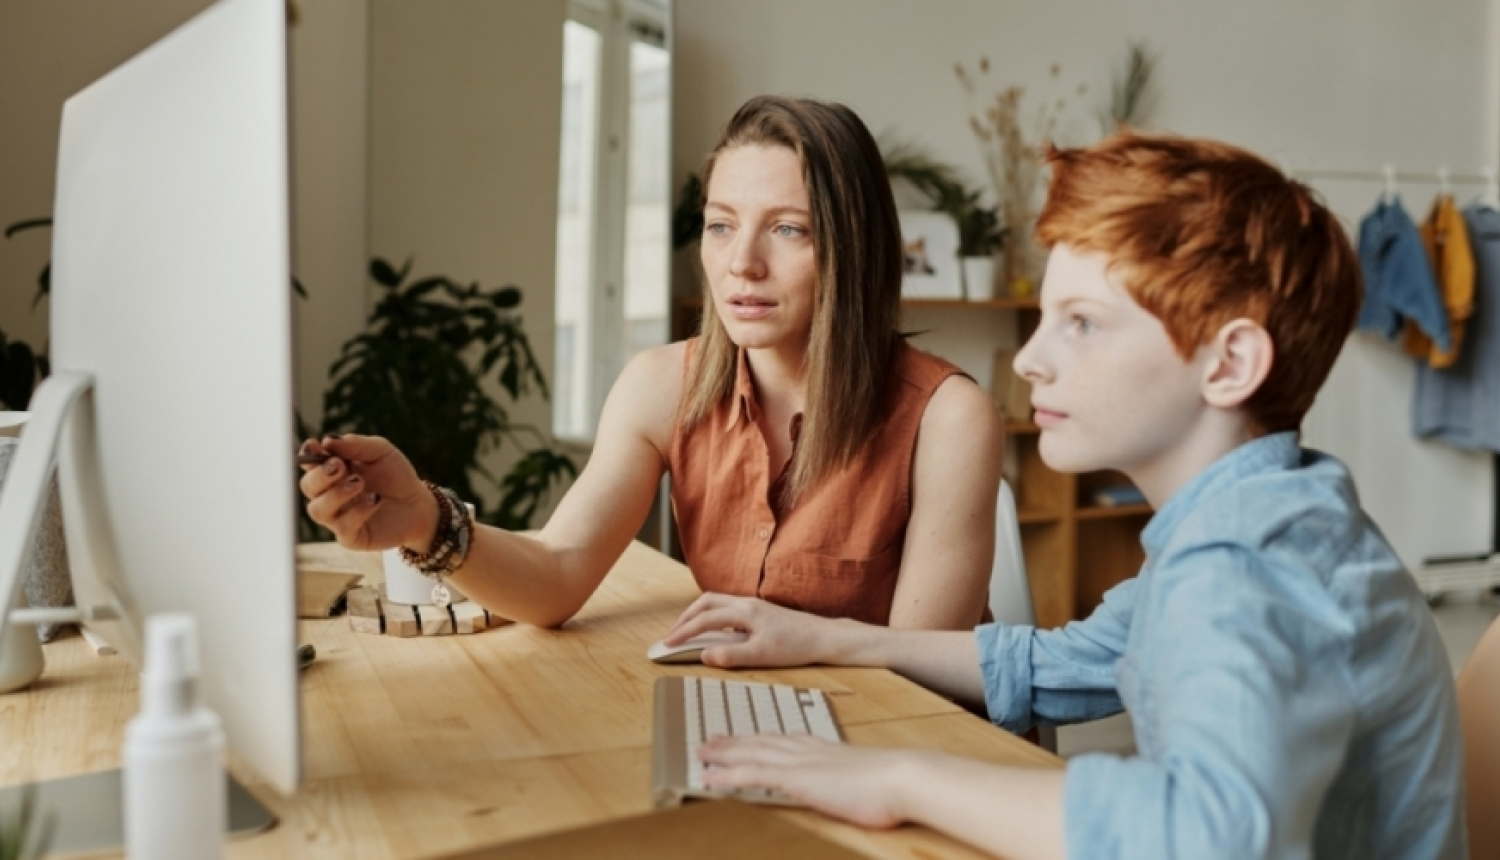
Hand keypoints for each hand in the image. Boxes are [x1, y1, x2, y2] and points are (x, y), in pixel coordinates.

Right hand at [297, 434, 436, 551]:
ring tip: (360, 483)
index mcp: (333, 471)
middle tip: (339, 466)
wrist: (418, 504)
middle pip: (307, 487)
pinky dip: (357, 512)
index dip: (307, 454)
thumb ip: (355, 445)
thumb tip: (327, 440)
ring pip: (317, 510)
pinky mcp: (351, 536)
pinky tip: (375, 500)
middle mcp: (329, 494)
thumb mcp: (381, 452)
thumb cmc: (396, 475)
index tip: (315, 446)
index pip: (309, 463)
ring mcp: (338, 517)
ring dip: (336, 495)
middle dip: (320, 475)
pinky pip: (342, 527)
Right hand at [662, 593, 833, 667]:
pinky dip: (713, 616)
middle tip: (673, 635)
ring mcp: (754, 605)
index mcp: (744, 612)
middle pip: (706, 602)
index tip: (667, 644)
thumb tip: (704, 655)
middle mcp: (746, 603)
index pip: (704, 619)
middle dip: (685, 617)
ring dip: (698, 614)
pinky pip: (728, 607)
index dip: (683, 632)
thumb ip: (730, 655)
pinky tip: (716, 632)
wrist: (823, 637)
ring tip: (688, 631)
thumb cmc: (796, 646)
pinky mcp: (760, 611)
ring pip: (717, 602)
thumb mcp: (761, 656)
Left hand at [698, 735, 914, 828]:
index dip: (761, 738)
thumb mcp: (869, 779)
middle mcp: (808, 750)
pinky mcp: (796, 779)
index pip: (785, 740)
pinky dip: (727, 775)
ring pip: (751, 753)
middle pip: (762, 742)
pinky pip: (751, 775)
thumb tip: (857, 788)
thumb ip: (854, 780)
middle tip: (711, 739)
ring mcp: (800, 763)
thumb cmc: (894, 784)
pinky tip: (709, 777)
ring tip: (701, 752)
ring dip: (723, 753)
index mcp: (825, 749)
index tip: (747, 737)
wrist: (902, 777)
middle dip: (735, 741)